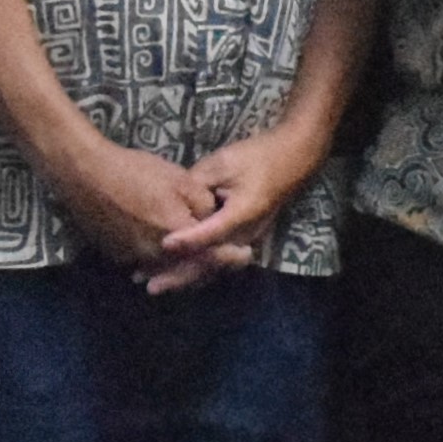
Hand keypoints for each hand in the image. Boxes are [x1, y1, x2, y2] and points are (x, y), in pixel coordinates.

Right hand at [49, 130, 231, 281]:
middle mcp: (155, 257)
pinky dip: (160, 260)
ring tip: (201, 256)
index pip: (211, 257)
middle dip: (210, 265)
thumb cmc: (136, 172)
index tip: (247, 255)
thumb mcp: (182, 180)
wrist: (87, 174)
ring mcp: (133, 258)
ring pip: (167, 269)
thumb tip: (212, 221)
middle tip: (228, 258)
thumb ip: (205, 206)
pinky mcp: (117, 255)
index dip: (231, 257)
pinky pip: (146, 263)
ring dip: (185, 266)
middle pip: (189, 269)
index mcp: (175, 238)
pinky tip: (168, 249)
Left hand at [146, 121, 325, 292]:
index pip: (211, 233)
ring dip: (186, 276)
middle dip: (180, 275)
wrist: (293, 159)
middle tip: (150, 285)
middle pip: (211, 262)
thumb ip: (196, 183)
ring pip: (214, 266)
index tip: (163, 245)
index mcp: (243, 213)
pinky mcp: (245, 239)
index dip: (187, 240)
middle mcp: (247, 233)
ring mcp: (248, 239)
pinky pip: (219, 261)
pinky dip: (197, 268)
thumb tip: (171, 200)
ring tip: (156, 283)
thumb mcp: (223, 163)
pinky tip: (176, 272)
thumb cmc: (259, 157)